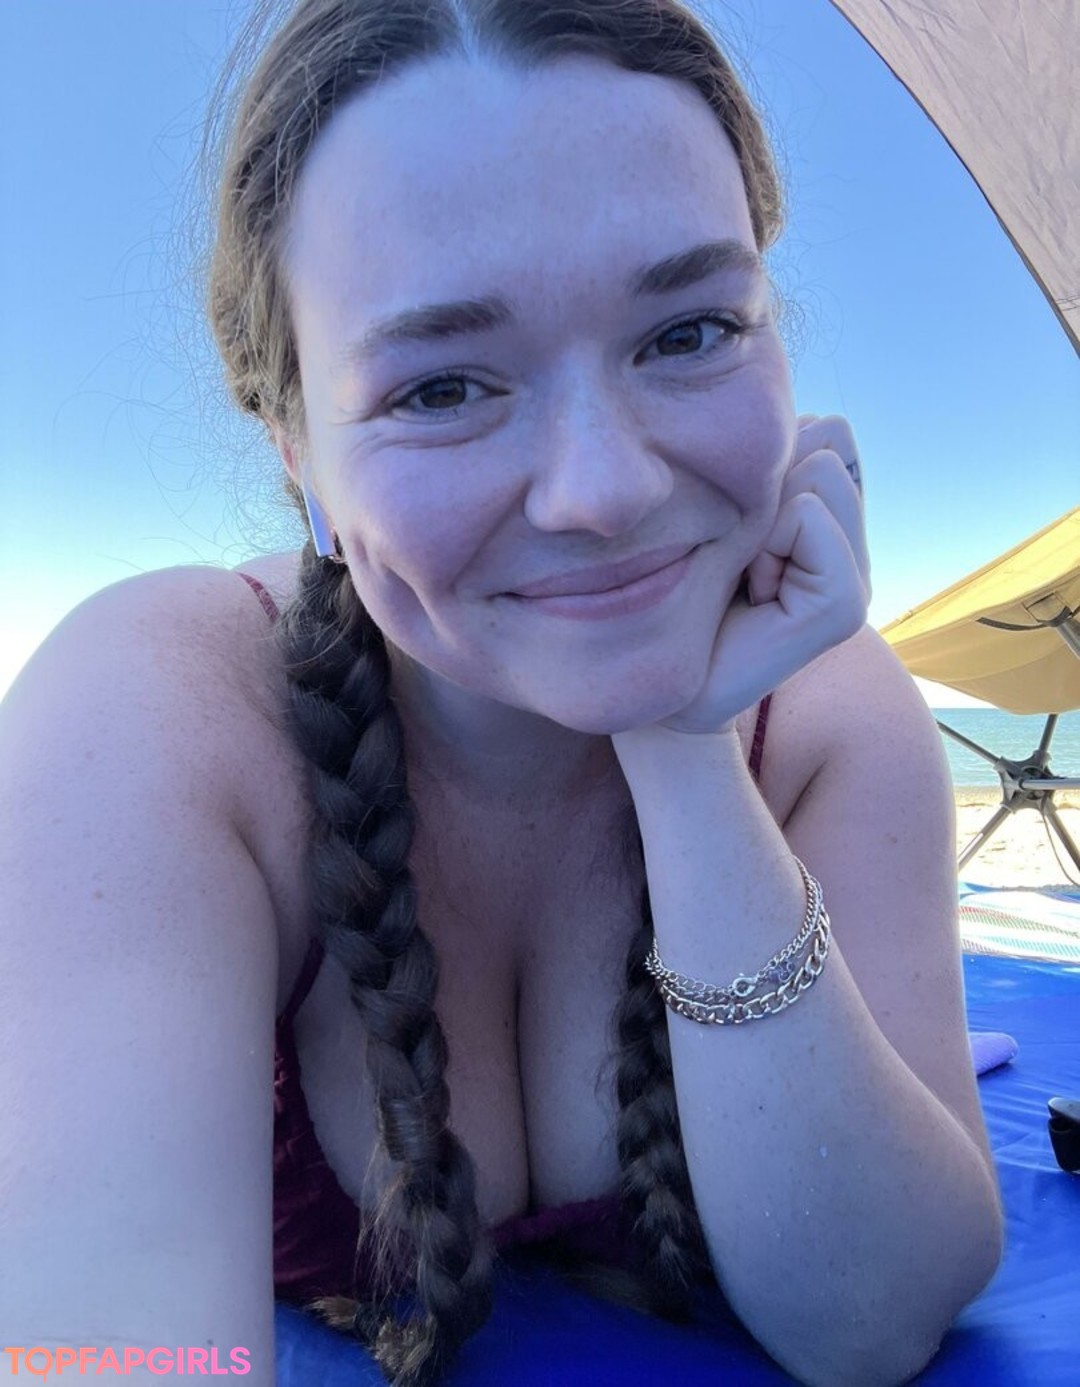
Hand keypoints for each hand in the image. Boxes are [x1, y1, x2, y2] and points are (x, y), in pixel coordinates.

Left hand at [639, 414, 870, 737]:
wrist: (668, 686)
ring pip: (818, 471)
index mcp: (830, 522)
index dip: (763, 467)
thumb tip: (802, 423)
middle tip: (739, 556)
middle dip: (764, 486)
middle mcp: (853, 548)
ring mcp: (857, 580)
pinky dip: (765, 545)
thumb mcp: (722, 511)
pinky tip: (752, 593)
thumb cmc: (681, 594)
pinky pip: (806, 517)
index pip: (829, 431)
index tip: (736, 530)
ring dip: (762, 516)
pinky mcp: (844, 607)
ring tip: (745, 574)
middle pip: (828, 440)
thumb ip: (767, 467)